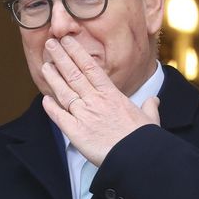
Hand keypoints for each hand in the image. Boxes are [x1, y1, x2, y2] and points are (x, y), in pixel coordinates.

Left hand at [40, 36, 160, 165]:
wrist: (136, 157)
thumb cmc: (144, 139)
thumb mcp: (150, 118)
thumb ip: (150, 107)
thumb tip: (154, 100)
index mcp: (112, 95)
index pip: (91, 68)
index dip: (77, 53)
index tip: (68, 41)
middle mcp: (95, 101)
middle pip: (74, 74)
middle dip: (61, 57)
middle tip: (50, 43)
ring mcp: (84, 115)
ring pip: (64, 92)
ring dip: (53, 78)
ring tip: (45, 65)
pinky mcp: (76, 132)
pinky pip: (60, 117)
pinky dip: (51, 108)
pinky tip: (44, 99)